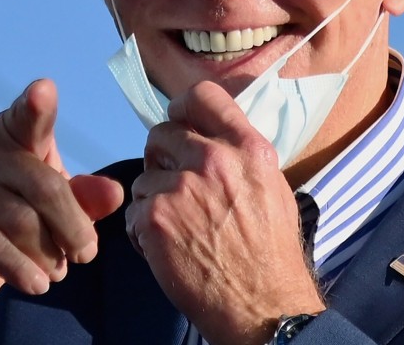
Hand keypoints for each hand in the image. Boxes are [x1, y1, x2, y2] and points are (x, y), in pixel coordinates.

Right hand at [0, 79, 124, 344]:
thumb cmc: (15, 222)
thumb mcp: (56, 208)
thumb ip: (84, 197)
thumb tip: (114, 193)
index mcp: (9, 134)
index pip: (26, 118)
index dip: (35, 106)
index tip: (45, 90)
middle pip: (42, 185)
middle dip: (72, 225)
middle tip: (86, 254)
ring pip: (20, 220)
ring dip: (48, 253)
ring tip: (58, 271)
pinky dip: (21, 268)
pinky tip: (37, 284)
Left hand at [126, 81, 325, 344]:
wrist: (264, 306)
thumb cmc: (271, 253)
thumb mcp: (270, 187)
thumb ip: (239, 155)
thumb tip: (209, 137)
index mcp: (247, 148)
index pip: (202, 96)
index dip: (182, 109)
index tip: (180, 124)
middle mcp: (214, 160)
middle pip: (161, 133)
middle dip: (162, 160)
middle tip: (174, 188)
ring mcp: (181, 188)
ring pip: (143, 177)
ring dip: (152, 201)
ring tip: (177, 229)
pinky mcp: (155, 218)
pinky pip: (133, 212)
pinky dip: (143, 232)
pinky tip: (166, 249)